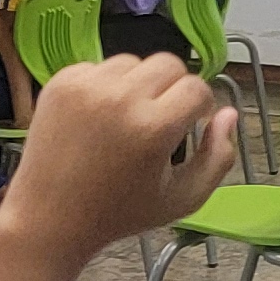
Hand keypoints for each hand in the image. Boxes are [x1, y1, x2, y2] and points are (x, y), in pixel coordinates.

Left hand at [0, 55, 234, 260]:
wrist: (49, 217)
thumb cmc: (119, 213)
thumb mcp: (183, 198)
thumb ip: (218, 157)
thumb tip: (230, 113)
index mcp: (153, 128)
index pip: (197, 88)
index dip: (201, 107)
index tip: (191, 125)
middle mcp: (120, 99)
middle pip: (169, 63)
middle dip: (174, 88)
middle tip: (161, 119)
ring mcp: (86, 86)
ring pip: (134, 62)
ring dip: (139, 85)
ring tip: (127, 121)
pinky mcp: (62, 82)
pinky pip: (99, 67)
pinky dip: (106, 87)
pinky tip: (99, 119)